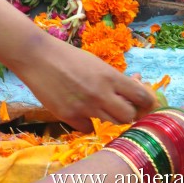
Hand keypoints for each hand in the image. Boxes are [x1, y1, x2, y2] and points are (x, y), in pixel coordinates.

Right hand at [16, 32, 157, 129]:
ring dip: (108, 115)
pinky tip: (80, 110)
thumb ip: (113, 78)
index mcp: (109, 76)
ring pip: (110, 123)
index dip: (146, 102)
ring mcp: (86, 107)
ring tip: (97, 103)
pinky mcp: (70, 117)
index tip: (144, 103)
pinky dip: (88, 121)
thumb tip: (135, 85)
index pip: (141, 96)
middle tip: (120, 106)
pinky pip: (88, 127)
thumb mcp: (95, 62)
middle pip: (129, 116)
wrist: (36, 56)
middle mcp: (101, 94)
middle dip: (128, 112)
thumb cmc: (67, 55)